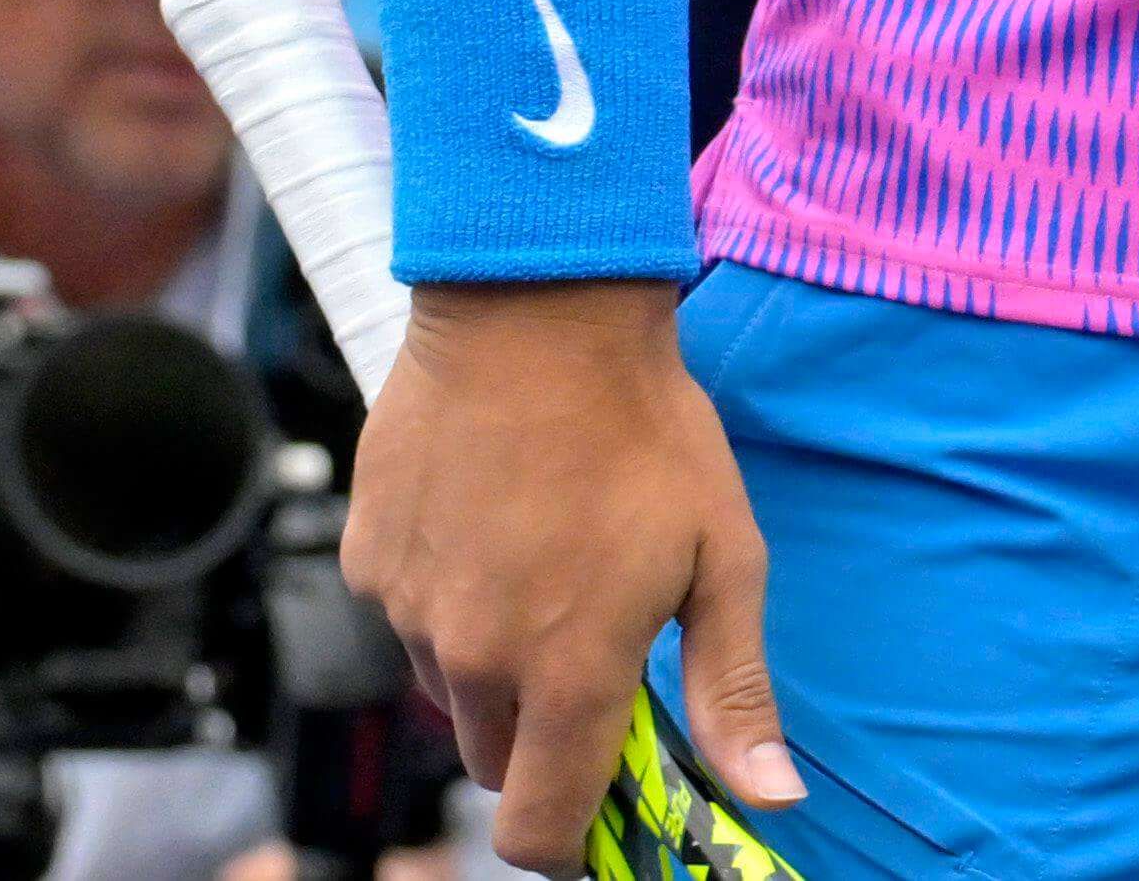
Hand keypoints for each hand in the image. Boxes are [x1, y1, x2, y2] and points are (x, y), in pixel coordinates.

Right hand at [337, 280, 799, 868]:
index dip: (570, 838)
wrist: (536, 310)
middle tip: (592, 650)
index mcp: (565, 673)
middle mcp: (473, 660)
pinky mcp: (367, 562)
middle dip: (543, 736)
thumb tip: (772, 797)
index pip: (537, 831)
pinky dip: (448, 598)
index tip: (605, 801)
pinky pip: (408, 617)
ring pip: (451, 689)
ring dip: (494, 662)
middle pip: (496, 763)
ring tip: (548, 561)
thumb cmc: (645, 429)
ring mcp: (408, 611)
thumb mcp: (723, 555)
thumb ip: (733, 688)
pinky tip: (494, 522)